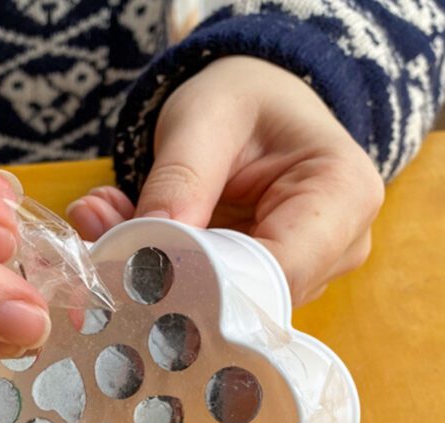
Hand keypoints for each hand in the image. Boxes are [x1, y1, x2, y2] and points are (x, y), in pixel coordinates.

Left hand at [67, 55, 383, 304]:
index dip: (210, 283)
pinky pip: (217, 296)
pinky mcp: (276, 284)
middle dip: (175, 276)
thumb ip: (178, 183)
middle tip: (100, 237)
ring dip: (164, 272)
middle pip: (255, 296)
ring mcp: (313, 271)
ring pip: (229, 303)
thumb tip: (145, 253)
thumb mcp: (204, 119)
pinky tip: (130, 232)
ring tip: (110, 220)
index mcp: (344, 195)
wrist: (259, 99)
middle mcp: (342, 246)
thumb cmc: (243, 98)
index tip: (137, 270)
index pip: (279, 271)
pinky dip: (169, 270)